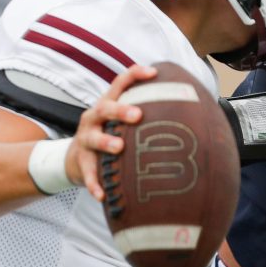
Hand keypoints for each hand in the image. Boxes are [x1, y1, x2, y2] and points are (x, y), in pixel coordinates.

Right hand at [66, 65, 155, 200]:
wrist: (75, 158)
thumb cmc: (110, 134)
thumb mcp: (121, 120)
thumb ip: (147, 111)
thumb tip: (190, 108)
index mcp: (107, 104)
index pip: (119, 83)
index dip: (134, 75)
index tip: (153, 71)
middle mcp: (94, 118)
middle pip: (104, 108)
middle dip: (120, 110)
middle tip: (138, 115)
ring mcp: (85, 139)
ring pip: (93, 138)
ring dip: (106, 142)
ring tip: (119, 147)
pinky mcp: (81, 162)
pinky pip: (88, 173)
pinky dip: (95, 183)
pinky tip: (103, 194)